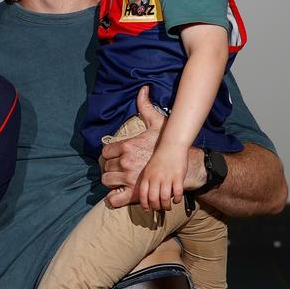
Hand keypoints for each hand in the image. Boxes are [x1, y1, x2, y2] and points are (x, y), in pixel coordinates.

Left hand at [101, 87, 165, 206]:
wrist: (184, 165)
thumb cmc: (170, 144)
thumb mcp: (158, 122)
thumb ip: (146, 107)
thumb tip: (143, 89)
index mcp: (129, 146)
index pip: (105, 151)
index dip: (108, 155)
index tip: (113, 157)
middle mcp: (126, 162)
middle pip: (105, 167)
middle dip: (110, 168)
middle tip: (118, 169)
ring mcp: (130, 178)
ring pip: (107, 181)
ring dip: (111, 182)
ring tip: (119, 181)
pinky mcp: (135, 194)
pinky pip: (114, 199)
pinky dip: (113, 198)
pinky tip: (119, 194)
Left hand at [137, 147, 188, 210]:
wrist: (171, 145)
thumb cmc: (160, 158)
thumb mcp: (148, 168)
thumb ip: (146, 180)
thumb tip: (144, 194)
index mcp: (147, 176)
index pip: (143, 195)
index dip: (145, 204)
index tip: (147, 209)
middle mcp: (156, 178)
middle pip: (153, 199)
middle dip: (156, 207)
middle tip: (158, 209)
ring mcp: (167, 178)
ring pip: (164, 198)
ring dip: (166, 206)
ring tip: (167, 207)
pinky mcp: (178, 177)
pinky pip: (177, 193)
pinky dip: (177, 200)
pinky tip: (176, 200)